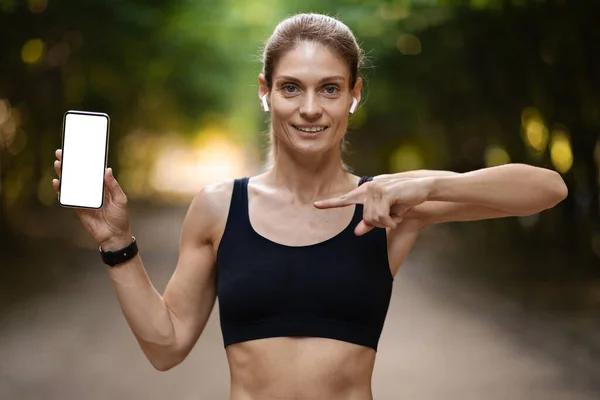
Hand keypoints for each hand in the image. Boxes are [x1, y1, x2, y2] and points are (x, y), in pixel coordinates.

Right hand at [52, 149, 131, 249]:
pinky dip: (61, 190)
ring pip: (72, 184)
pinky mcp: (78, 207)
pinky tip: (57, 182)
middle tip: (62, 153)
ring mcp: (84, 198)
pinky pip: (67, 197)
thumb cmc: (120, 217)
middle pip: (79, 175)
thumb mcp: (120, 199)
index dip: (86, 161)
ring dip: (64, 174)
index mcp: (104, 186)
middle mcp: (93, 191)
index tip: (79, 150)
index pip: (93, 171)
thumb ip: (113, 185)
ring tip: (58, 164)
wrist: (113, 236)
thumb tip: (107, 169)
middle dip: (71, 164)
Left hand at [314, 177, 432, 235]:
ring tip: (396, 215)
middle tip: (392, 219)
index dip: (330, 203)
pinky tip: (399, 216)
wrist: (422, 188)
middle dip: (380, 223)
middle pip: (366, 218)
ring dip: (387, 222)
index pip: (345, 198)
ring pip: (373, 218)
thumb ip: (371, 222)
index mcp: (365, 191)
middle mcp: (368, 187)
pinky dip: (391, 221)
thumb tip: (356, 232)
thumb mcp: (387, 213)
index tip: (316, 205)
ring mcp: (376, 188)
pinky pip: (382, 216)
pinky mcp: (385, 192)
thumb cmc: (404, 200)